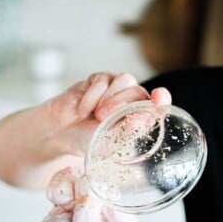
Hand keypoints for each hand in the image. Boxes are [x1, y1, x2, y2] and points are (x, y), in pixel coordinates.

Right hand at [0, 71, 170, 188]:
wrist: (60, 134)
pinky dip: (92, 96)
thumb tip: (147, 118)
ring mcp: (115, 88)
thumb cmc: (87, 141)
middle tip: (102, 118)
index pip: (159, 105)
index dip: (162, 99)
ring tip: (94, 115)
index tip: (159, 97)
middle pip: (139, 91)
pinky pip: (103, 80)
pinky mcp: (99, 79)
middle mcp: (131, 101)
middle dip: (121, 105)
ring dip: (109, 99)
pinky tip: (82, 110)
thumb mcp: (109, 142)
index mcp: (139, 118)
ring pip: (124, 80)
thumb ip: (129, 130)